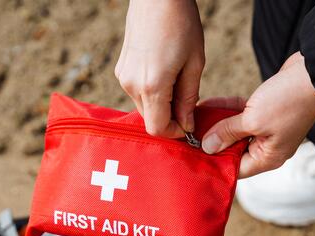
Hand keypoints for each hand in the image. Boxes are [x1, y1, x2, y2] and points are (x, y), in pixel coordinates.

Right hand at [115, 0, 204, 137]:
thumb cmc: (180, 24)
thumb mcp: (194, 63)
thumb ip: (188, 98)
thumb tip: (187, 124)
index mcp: (152, 86)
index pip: (158, 128)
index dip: (175, 132)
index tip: (189, 125)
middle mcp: (132, 85)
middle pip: (150, 119)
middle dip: (169, 118)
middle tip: (188, 104)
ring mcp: (123, 77)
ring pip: (143, 106)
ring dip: (161, 104)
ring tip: (178, 82)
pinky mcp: (121, 69)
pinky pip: (137, 91)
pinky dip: (152, 92)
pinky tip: (165, 72)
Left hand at [200, 52, 314, 177]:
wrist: (314, 71)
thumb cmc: (288, 100)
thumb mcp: (253, 120)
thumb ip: (228, 133)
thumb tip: (207, 147)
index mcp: (269, 157)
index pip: (236, 168)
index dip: (215, 162)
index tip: (193, 153)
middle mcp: (269, 146)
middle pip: (233, 149)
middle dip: (212, 140)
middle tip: (188, 135)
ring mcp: (268, 128)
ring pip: (235, 129)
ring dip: (217, 123)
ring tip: (193, 119)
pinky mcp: (267, 110)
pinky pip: (241, 114)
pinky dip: (227, 110)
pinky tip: (207, 104)